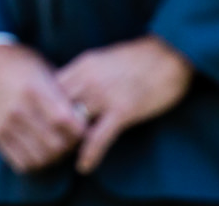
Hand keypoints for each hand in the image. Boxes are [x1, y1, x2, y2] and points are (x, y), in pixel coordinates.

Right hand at [0, 43, 86, 172]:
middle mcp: (19, 110)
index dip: (80, 129)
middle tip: (75, 138)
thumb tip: (84, 115)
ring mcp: (6, 126)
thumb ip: (62, 94)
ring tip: (60, 145)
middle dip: (71, 145)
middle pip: (55, 144)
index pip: (64, 121)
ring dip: (55, 156)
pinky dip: (38, 162)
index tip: (85, 125)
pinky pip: (23, 163)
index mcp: (34, 90)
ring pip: (41, 158)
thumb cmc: (22, 64)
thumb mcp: (45, 70)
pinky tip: (43, 150)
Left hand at [55, 35, 193, 173]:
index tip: (48, 120)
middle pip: (56, 109)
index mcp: (83, 64)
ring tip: (67, 155)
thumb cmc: (141, 56)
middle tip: (56, 141)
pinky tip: (85, 166)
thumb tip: (72, 90)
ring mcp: (105, 95)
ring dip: (69, 143)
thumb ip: (86, 74)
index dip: (45, 107)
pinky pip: (98, 138)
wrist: (172, 53)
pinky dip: (89, 155)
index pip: (49, 89)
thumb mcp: (105, 58)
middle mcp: (89, 79)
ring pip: (73, 125)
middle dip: (54, 128)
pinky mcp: (123, 111)